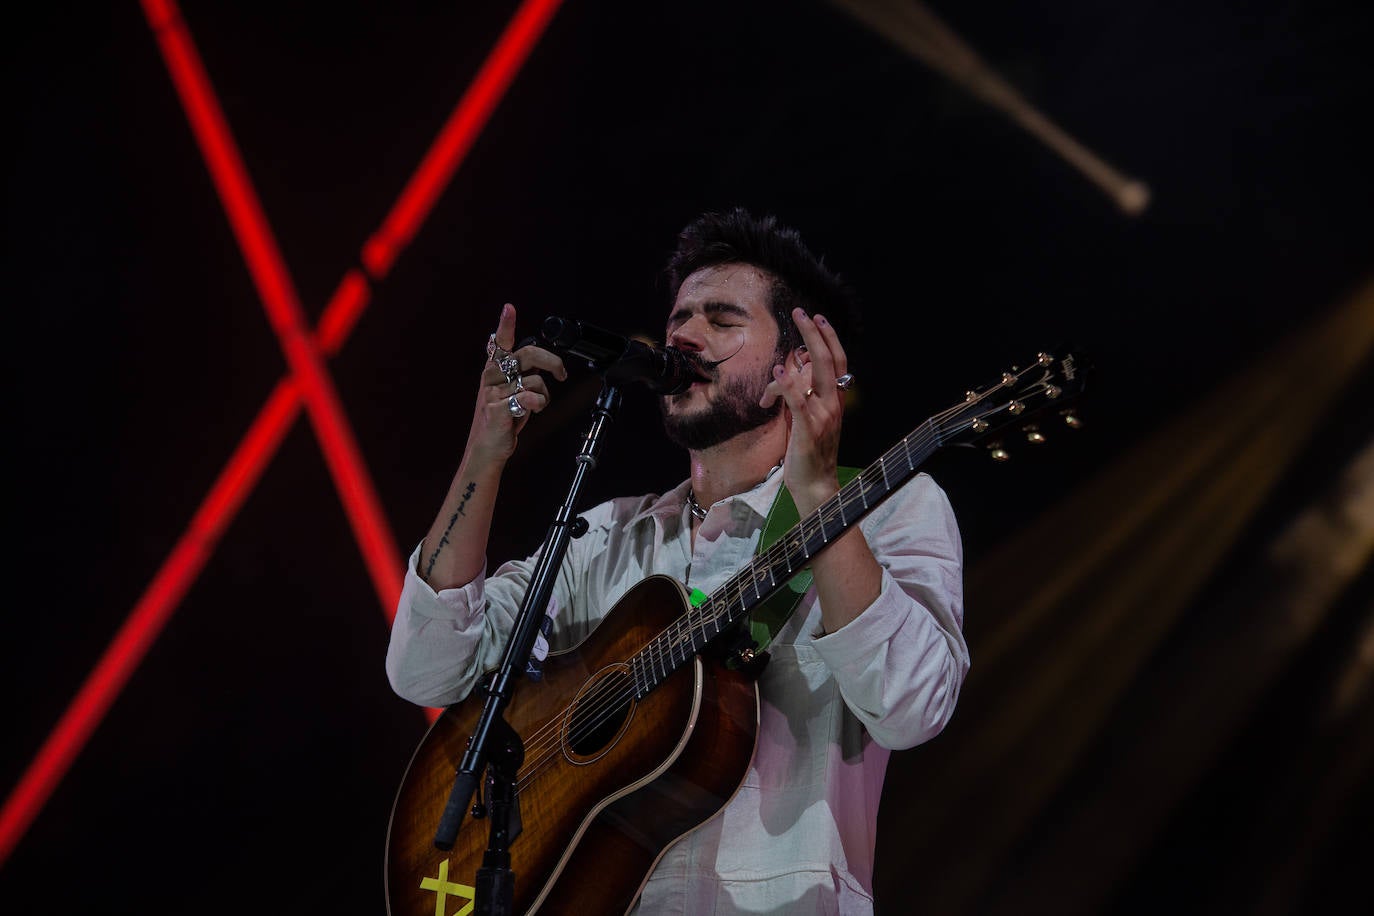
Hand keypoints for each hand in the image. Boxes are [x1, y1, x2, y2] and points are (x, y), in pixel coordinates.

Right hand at [467, 303, 566, 464]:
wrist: (488, 447)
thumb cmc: (504, 418)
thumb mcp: (513, 391)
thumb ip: (524, 374)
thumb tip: (547, 362)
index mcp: (495, 369)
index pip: (501, 341)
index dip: (506, 324)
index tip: (509, 308)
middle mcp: (492, 376)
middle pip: (529, 353)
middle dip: (552, 361)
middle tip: (562, 373)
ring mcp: (493, 392)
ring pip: (535, 381)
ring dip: (544, 396)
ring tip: (533, 406)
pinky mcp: (497, 408)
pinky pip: (530, 397)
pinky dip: (538, 404)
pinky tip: (527, 413)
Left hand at [761, 308, 850, 514]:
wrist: (814, 485)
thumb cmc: (807, 452)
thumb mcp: (804, 418)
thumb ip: (799, 395)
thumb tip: (785, 374)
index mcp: (835, 401)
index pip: (838, 362)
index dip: (829, 338)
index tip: (818, 319)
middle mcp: (833, 404)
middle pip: (828, 360)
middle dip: (815, 333)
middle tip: (802, 312)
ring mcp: (822, 416)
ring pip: (817, 374)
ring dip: (805, 347)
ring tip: (793, 329)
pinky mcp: (808, 429)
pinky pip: (799, 402)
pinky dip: (789, 386)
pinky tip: (778, 372)